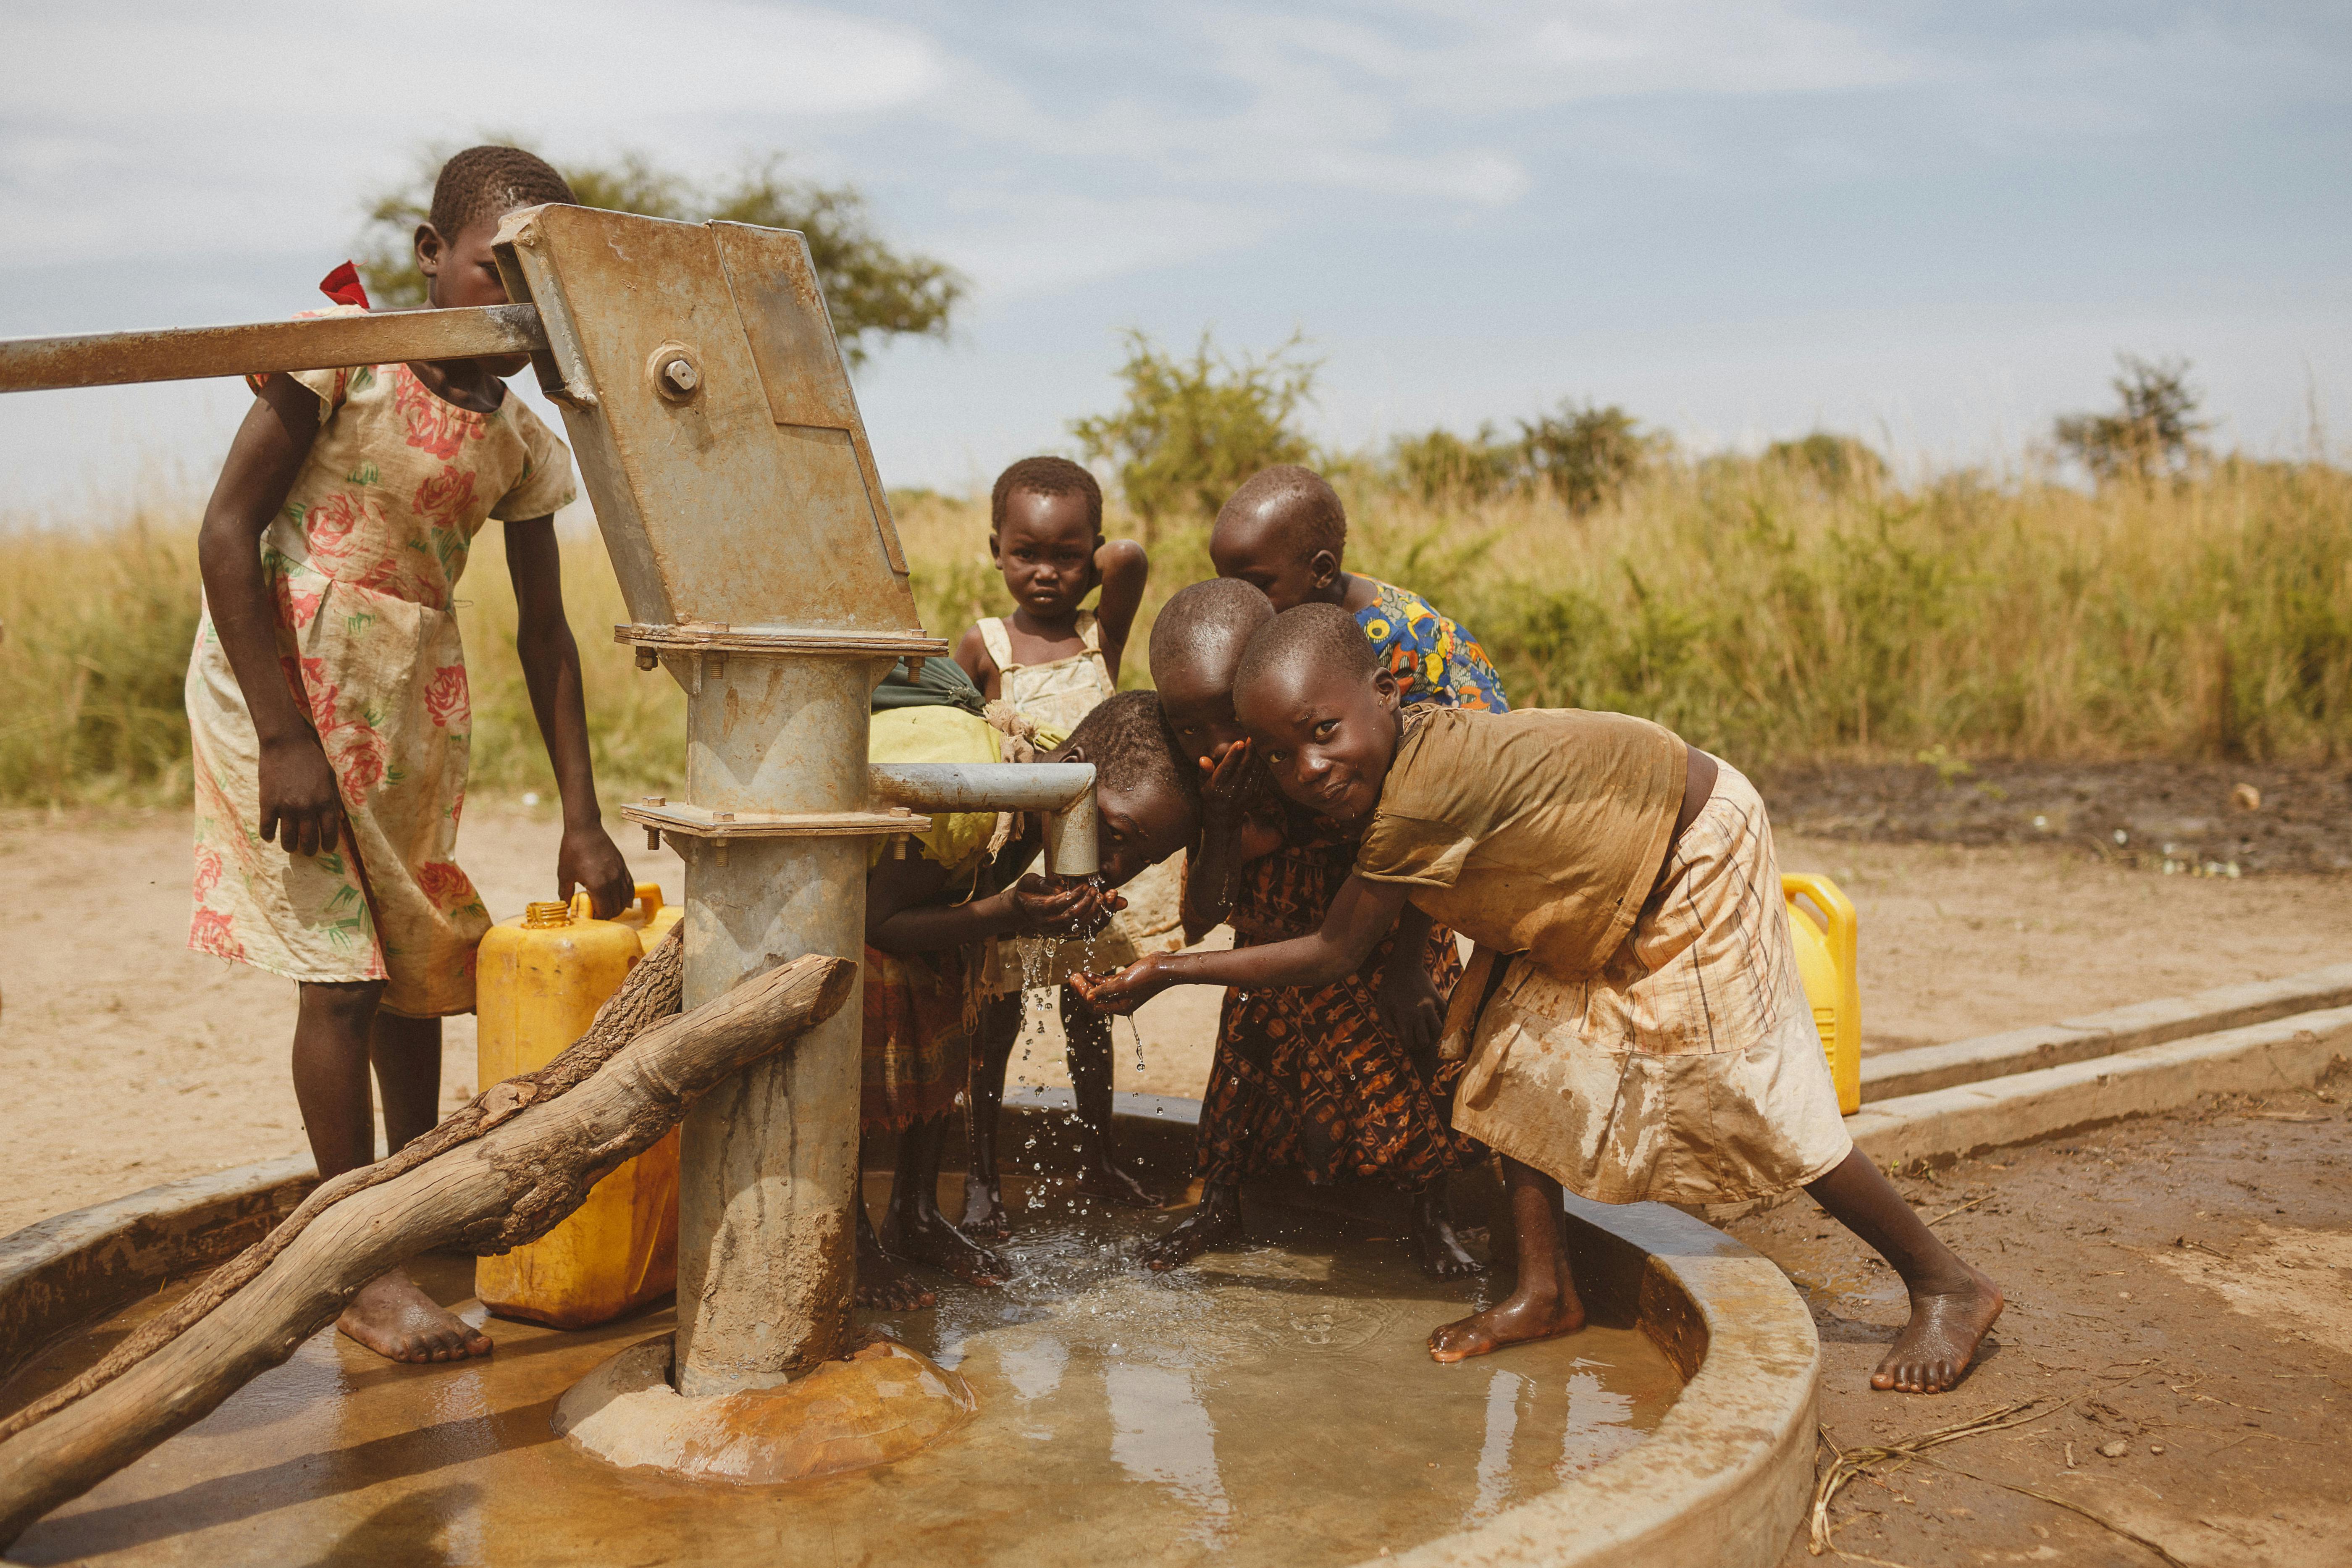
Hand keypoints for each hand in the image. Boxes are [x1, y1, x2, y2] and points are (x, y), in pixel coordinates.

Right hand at [257, 733, 346, 857]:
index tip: (327, 849)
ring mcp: (286, 807)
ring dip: (290, 847)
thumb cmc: (311, 759)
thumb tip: (340, 819)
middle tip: (308, 851)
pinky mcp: (267, 804)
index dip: (329, 844)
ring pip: (288, 839)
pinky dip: (268, 836)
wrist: (285, 744)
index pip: (330, 832)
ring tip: (291, 847)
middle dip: (309, 849)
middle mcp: (307, 808)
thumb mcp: (330, 777)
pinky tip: (271, 837)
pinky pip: (267, 829)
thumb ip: (335, 799)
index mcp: (325, 801)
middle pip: (308, 839)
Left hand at [558, 823, 632, 917]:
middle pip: (616, 907)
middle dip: (607, 915)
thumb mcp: (564, 874)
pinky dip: (627, 897)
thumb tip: (566, 907)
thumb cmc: (572, 850)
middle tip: (597, 915)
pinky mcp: (623, 867)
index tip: (590, 918)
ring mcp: (620, 873)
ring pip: (625, 899)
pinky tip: (622, 901)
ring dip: (618, 907)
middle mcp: (613, 881)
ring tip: (608, 909)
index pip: (604, 911)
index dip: (598, 918)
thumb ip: (565, 893)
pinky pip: (630, 887)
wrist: (585, 829)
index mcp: (598, 884)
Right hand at [1007, 872, 1123, 938]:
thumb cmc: (1025, 891)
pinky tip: (1104, 908)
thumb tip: (1060, 888)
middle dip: (1087, 903)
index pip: (1058, 904)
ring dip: (1095, 912)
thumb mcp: (1027, 881)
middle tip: (1096, 890)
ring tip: (1103, 897)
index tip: (1084, 884)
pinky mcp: (1064, 934)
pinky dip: (1096, 920)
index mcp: (1036, 909)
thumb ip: (1043, 883)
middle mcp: (1047, 923)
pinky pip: (1084, 931)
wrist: (1020, 911)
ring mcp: (1056, 931)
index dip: (1074, 895)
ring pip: (1080, 926)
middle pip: (1071, 918)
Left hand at [1066, 953, 1176, 1015]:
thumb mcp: (1123, 984)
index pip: (1094, 1005)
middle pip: (1095, 998)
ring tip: (1076, 974)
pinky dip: (1096, 978)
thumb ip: (1104, 991)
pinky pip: (1107, 982)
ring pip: (1100, 990)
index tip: (1074, 981)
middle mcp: (1120, 1001)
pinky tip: (1087, 972)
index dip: (1082, 995)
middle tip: (1071, 977)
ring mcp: (1122, 991)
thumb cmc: (1146, 976)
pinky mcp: (1125, 981)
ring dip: (1087, 983)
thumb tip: (1087, 997)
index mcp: (1120, 1007)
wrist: (1164, 966)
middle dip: (1082, 989)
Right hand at [1199, 739, 1262, 828]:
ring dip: (1258, 755)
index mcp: (1217, 787)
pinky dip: (1263, 764)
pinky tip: (1262, 754)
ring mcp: (1246, 795)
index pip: (1226, 769)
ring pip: (1255, 771)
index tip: (1240, 742)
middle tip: (1253, 736)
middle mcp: (1232, 792)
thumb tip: (1203, 759)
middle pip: (1243, 768)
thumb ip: (1203, 771)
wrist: (1223, 818)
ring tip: (1259, 741)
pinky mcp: (1256, 796)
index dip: (1233, 755)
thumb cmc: (1210, 794)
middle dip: (1249, 751)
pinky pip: (1262, 777)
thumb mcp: (1202, 784)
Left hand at [1379, 962, 1445, 1076]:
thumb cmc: (1389, 986)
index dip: (1408, 1045)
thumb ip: (1386, 1023)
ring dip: (1434, 1034)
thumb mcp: (1381, 1004)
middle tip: (1417, 1038)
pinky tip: (1438, 1018)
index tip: (1407, 1041)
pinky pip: (1446, 1013)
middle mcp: (1418, 1015)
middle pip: (1425, 1040)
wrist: (1403, 966)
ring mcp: (1429, 1006)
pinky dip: (1444, 1018)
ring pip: (1438, 1030)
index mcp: (1403, 1018)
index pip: (1409, 1042)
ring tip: (1428, 1031)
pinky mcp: (1437, 998)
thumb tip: (1396, 1036)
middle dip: (1420, 1043)